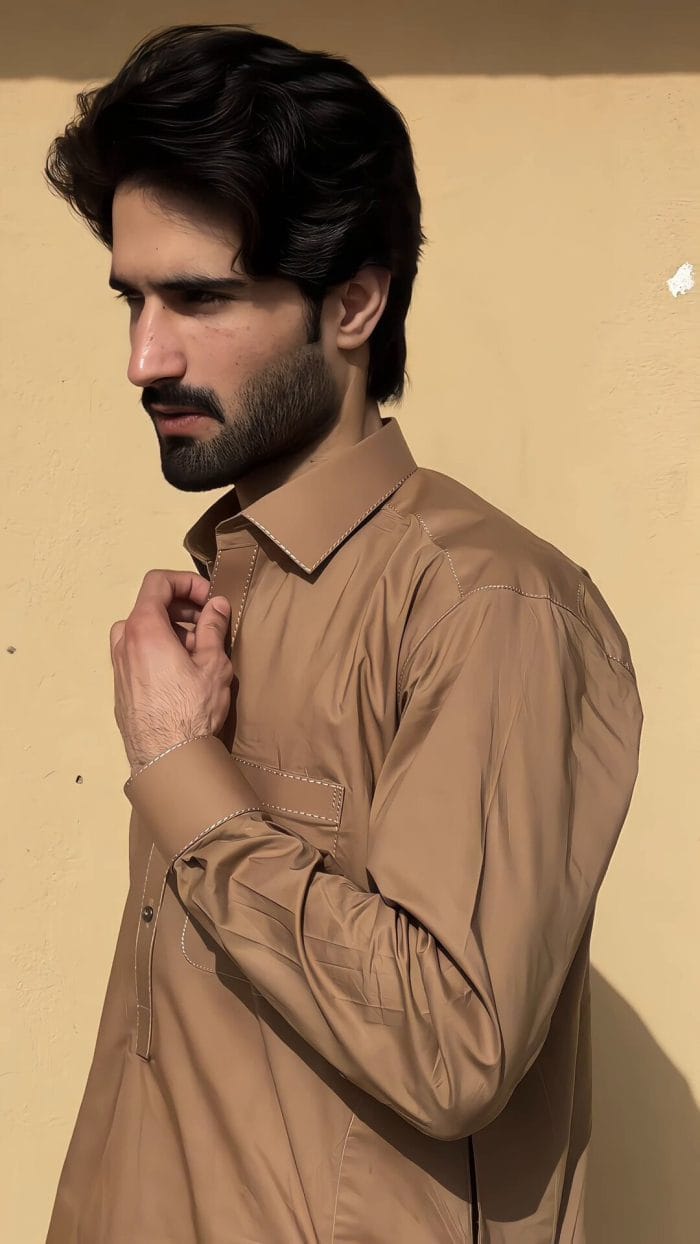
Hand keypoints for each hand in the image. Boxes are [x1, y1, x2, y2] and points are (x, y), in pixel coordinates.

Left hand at [110, 569, 232, 772]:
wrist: (167, 759)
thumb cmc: (191, 711)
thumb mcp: (213, 663)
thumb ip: (213, 627)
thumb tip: (216, 605)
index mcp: (144, 628)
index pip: (158, 582)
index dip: (187, 582)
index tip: (209, 597)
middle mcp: (124, 642)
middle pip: (150, 605)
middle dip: (183, 608)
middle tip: (210, 625)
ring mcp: (119, 665)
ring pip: (144, 630)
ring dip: (172, 630)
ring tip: (200, 652)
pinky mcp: (122, 686)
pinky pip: (139, 653)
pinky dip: (160, 649)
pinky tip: (183, 672)